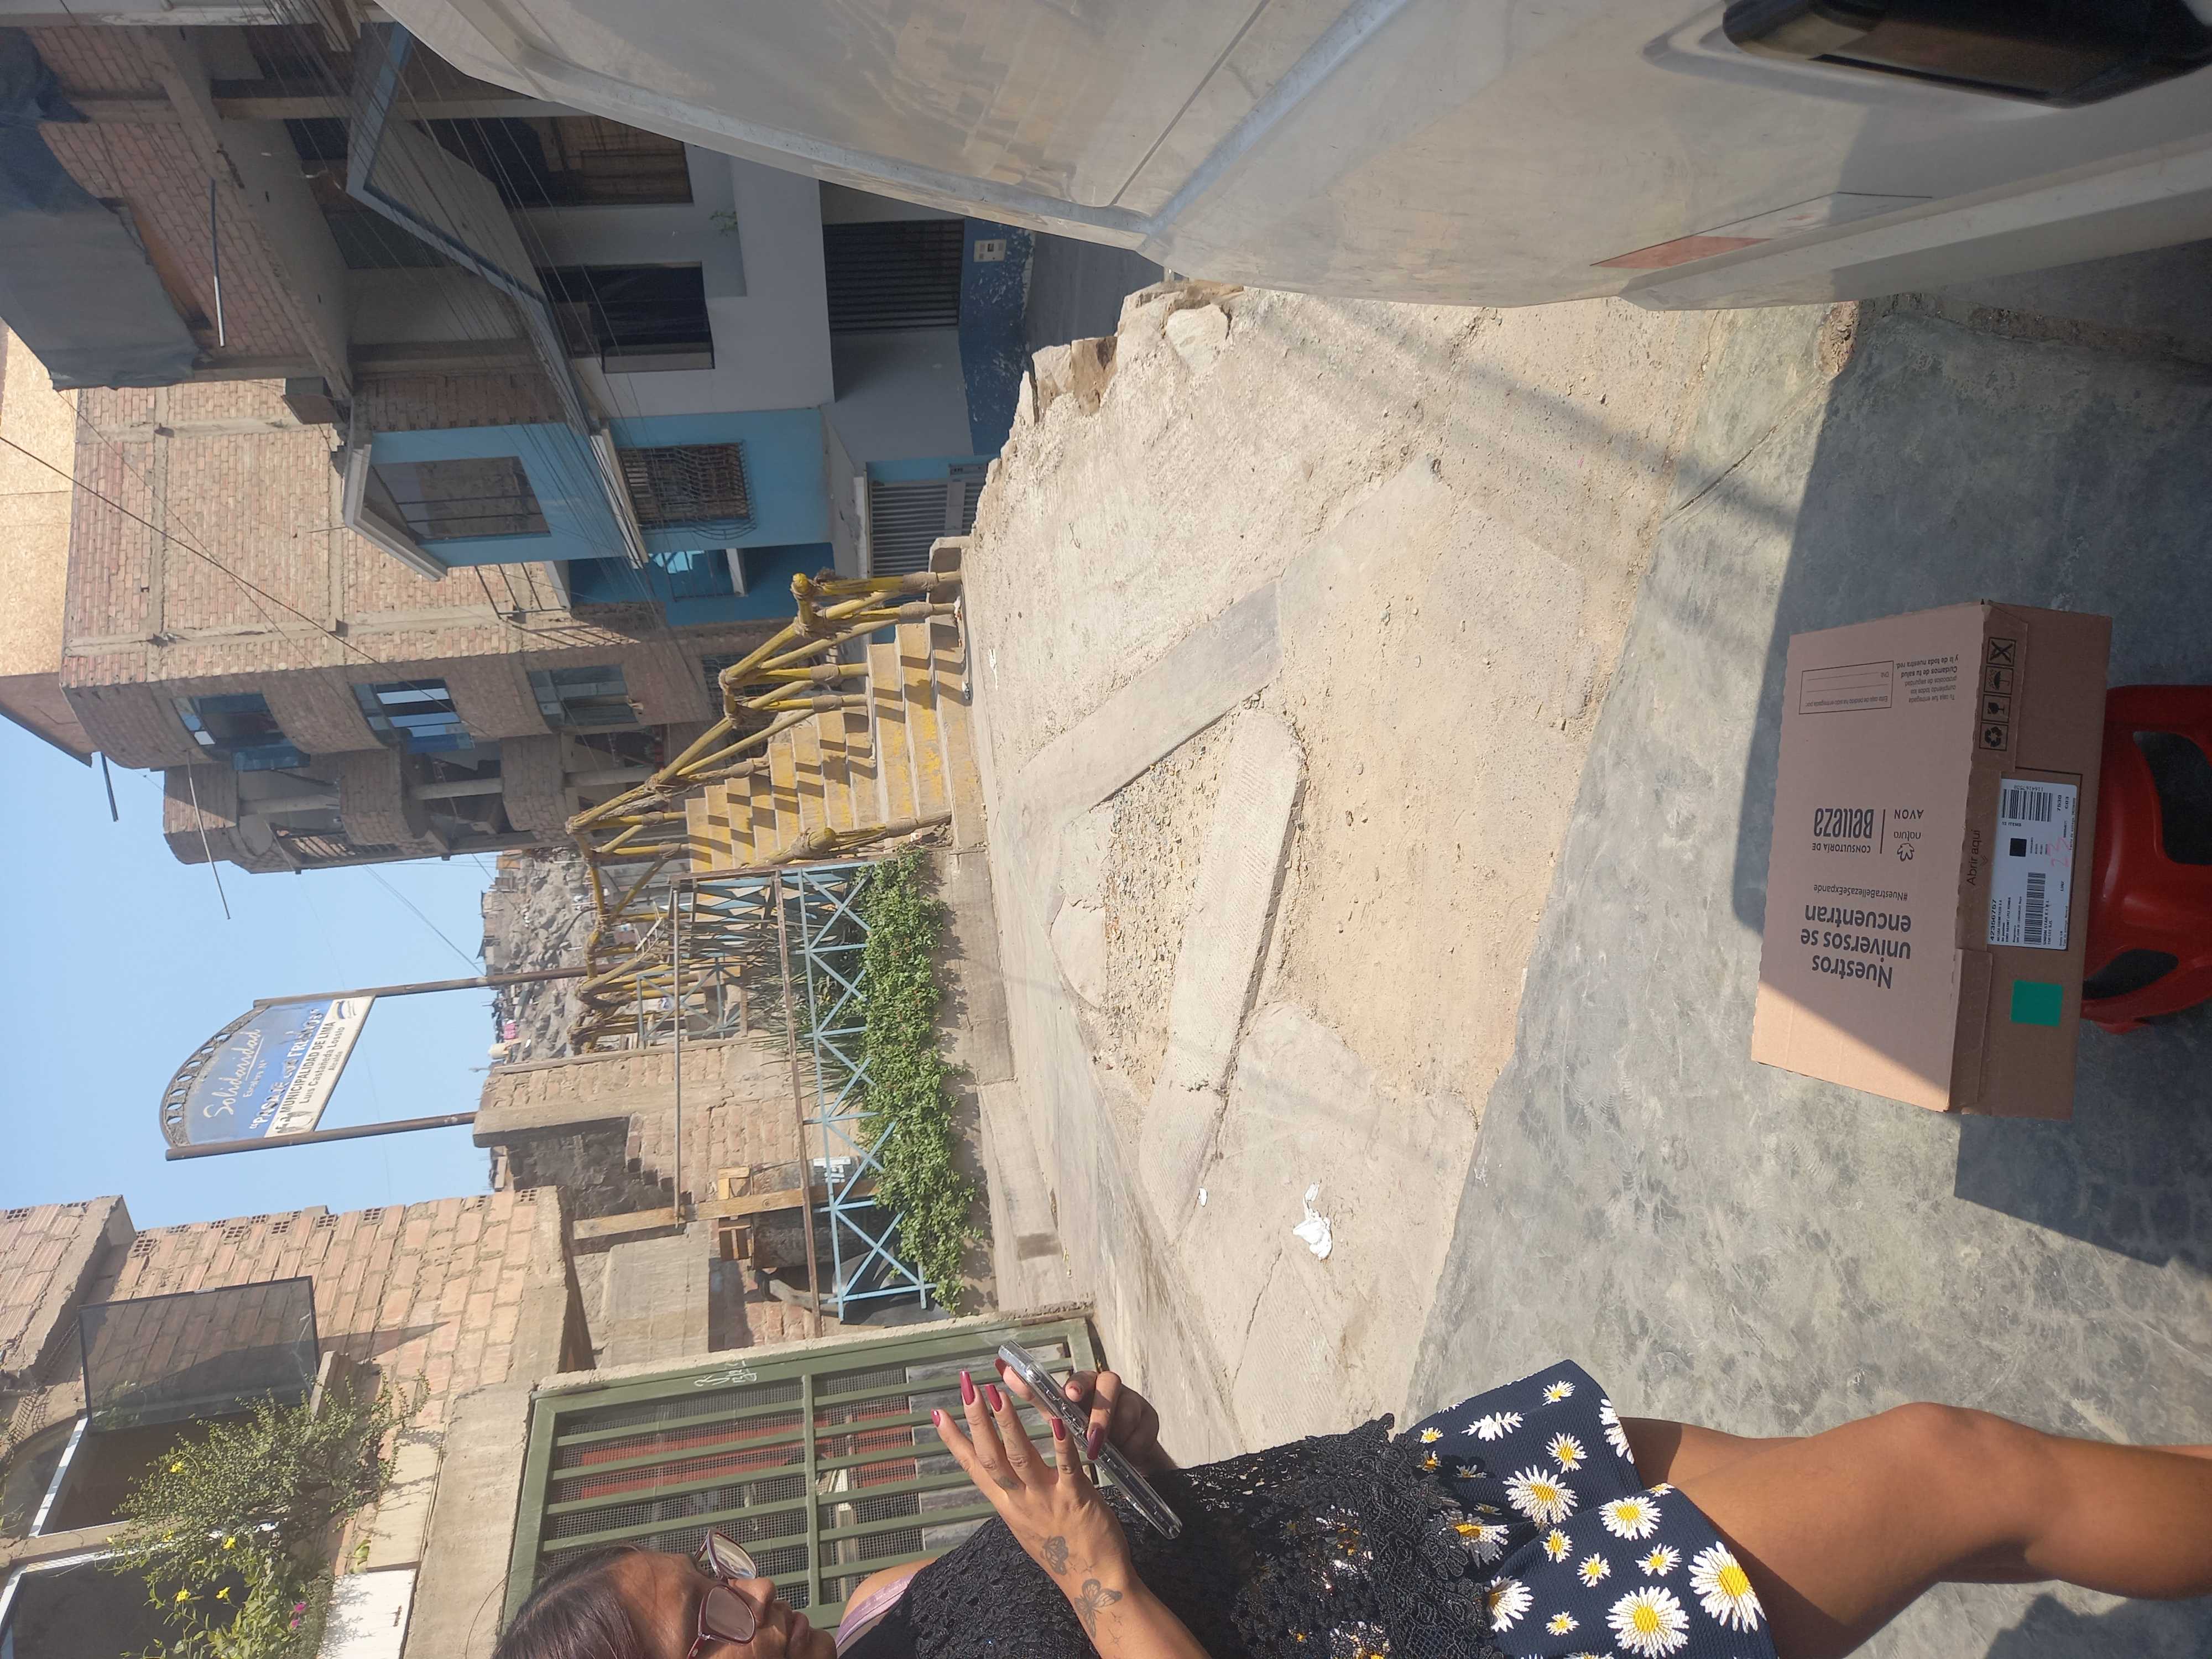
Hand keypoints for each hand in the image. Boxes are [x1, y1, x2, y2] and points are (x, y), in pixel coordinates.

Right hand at [934, 1371, 1132, 1629]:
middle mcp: (1020, 1501)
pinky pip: (1066, 1468)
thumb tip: (998, 1477)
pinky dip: (1060, 1444)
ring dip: (1008, 1424)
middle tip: (967, 1386)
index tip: (937, 1413)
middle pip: (991, 1457)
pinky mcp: (1076, 1498)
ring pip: (1020, 1457)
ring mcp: (1047, 1499)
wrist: (1095, 1584)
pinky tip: (1056, 1421)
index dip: (955, 1440)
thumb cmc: (1063, 1553)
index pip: (974, 1468)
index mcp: (1007, 1505)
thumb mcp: (1026, 1526)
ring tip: (997, 1393)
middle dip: (976, 1420)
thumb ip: (1012, 1497)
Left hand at [999, 1362, 1171, 1476]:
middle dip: (1101, 1414)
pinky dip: (1133, 1445)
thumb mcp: (1059, 1414)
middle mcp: (1109, 1387)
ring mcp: (1132, 1401)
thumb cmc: (1082, 1425)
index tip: (1069, 1394)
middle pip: (1110, 1387)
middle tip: (1093, 1439)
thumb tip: (1002, 1370)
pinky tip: (1126, 1454)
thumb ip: (1036, 1395)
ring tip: (1107, 1451)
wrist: (1119, 1447)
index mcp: (1084, 1384)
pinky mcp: (1149, 1418)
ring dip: (1117, 1432)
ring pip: (1128, 1410)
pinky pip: (1144, 1432)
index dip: (1077, 1385)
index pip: (1081, 1378)